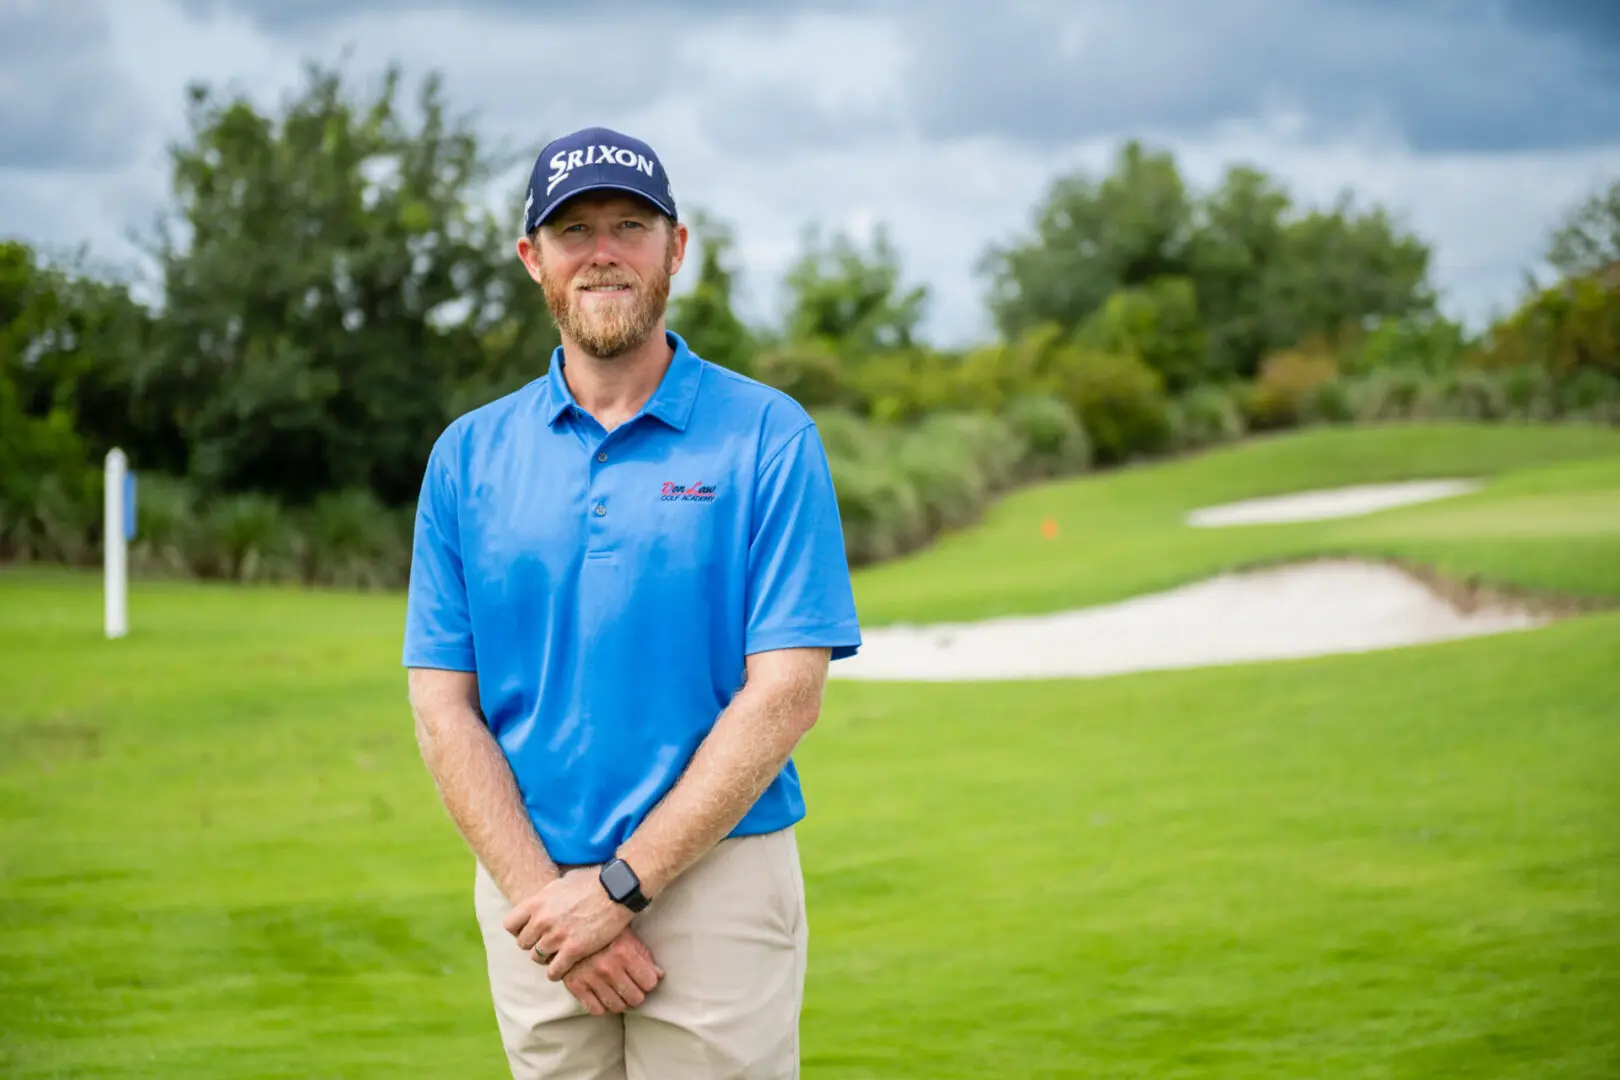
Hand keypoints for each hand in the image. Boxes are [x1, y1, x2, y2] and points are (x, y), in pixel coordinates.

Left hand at [502, 866, 633, 980]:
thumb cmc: (592, 881)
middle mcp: (542, 920)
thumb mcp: (562, 883)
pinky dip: (556, 972)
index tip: (531, 931)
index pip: (510, 925)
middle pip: (523, 943)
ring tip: (556, 954)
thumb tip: (542, 903)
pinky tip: (563, 968)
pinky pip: (554, 971)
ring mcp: (557, 936)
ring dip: (546, 958)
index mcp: (537, 902)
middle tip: (547, 942)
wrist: (616, 889)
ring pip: (536, 958)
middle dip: (534, 943)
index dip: (519, 929)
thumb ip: (547, 897)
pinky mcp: (573, 950)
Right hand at [561, 927, 664, 1014]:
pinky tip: (603, 995)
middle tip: (632, 986)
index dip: (648, 981)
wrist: (571, 925)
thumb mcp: (628, 937)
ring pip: (617, 1007)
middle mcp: (608, 967)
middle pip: (635, 998)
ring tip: (618, 991)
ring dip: (621, 1001)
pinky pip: (595, 1009)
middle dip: (636, 993)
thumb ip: (644, 956)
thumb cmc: (605, 931)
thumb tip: (659, 976)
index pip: (649, 983)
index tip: (644, 978)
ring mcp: (590, 977)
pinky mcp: (574, 984)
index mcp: (624, 952)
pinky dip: (602, 1006)